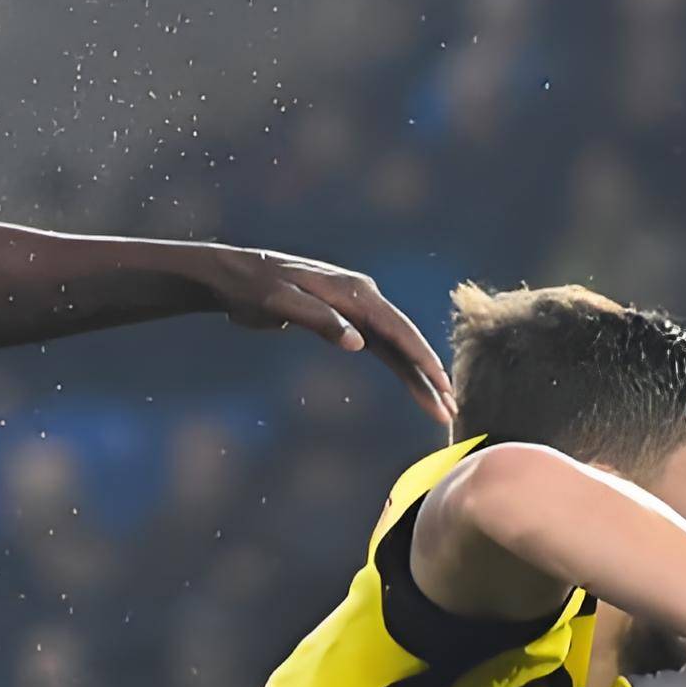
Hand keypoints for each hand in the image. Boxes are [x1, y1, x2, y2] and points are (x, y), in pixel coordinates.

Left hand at [198, 246, 453, 426]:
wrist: (236, 275)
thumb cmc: (254, 286)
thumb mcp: (279, 301)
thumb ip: (320, 319)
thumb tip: (359, 344)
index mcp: (353, 291)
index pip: (397, 328)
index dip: (422, 358)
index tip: (441, 384)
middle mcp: (363, 297)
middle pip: (405, 341)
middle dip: (429, 376)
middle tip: (449, 411)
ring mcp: (358, 310)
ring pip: (397, 347)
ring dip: (419, 377)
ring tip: (441, 408)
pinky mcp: (348, 322)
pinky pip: (382, 348)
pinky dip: (400, 368)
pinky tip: (417, 388)